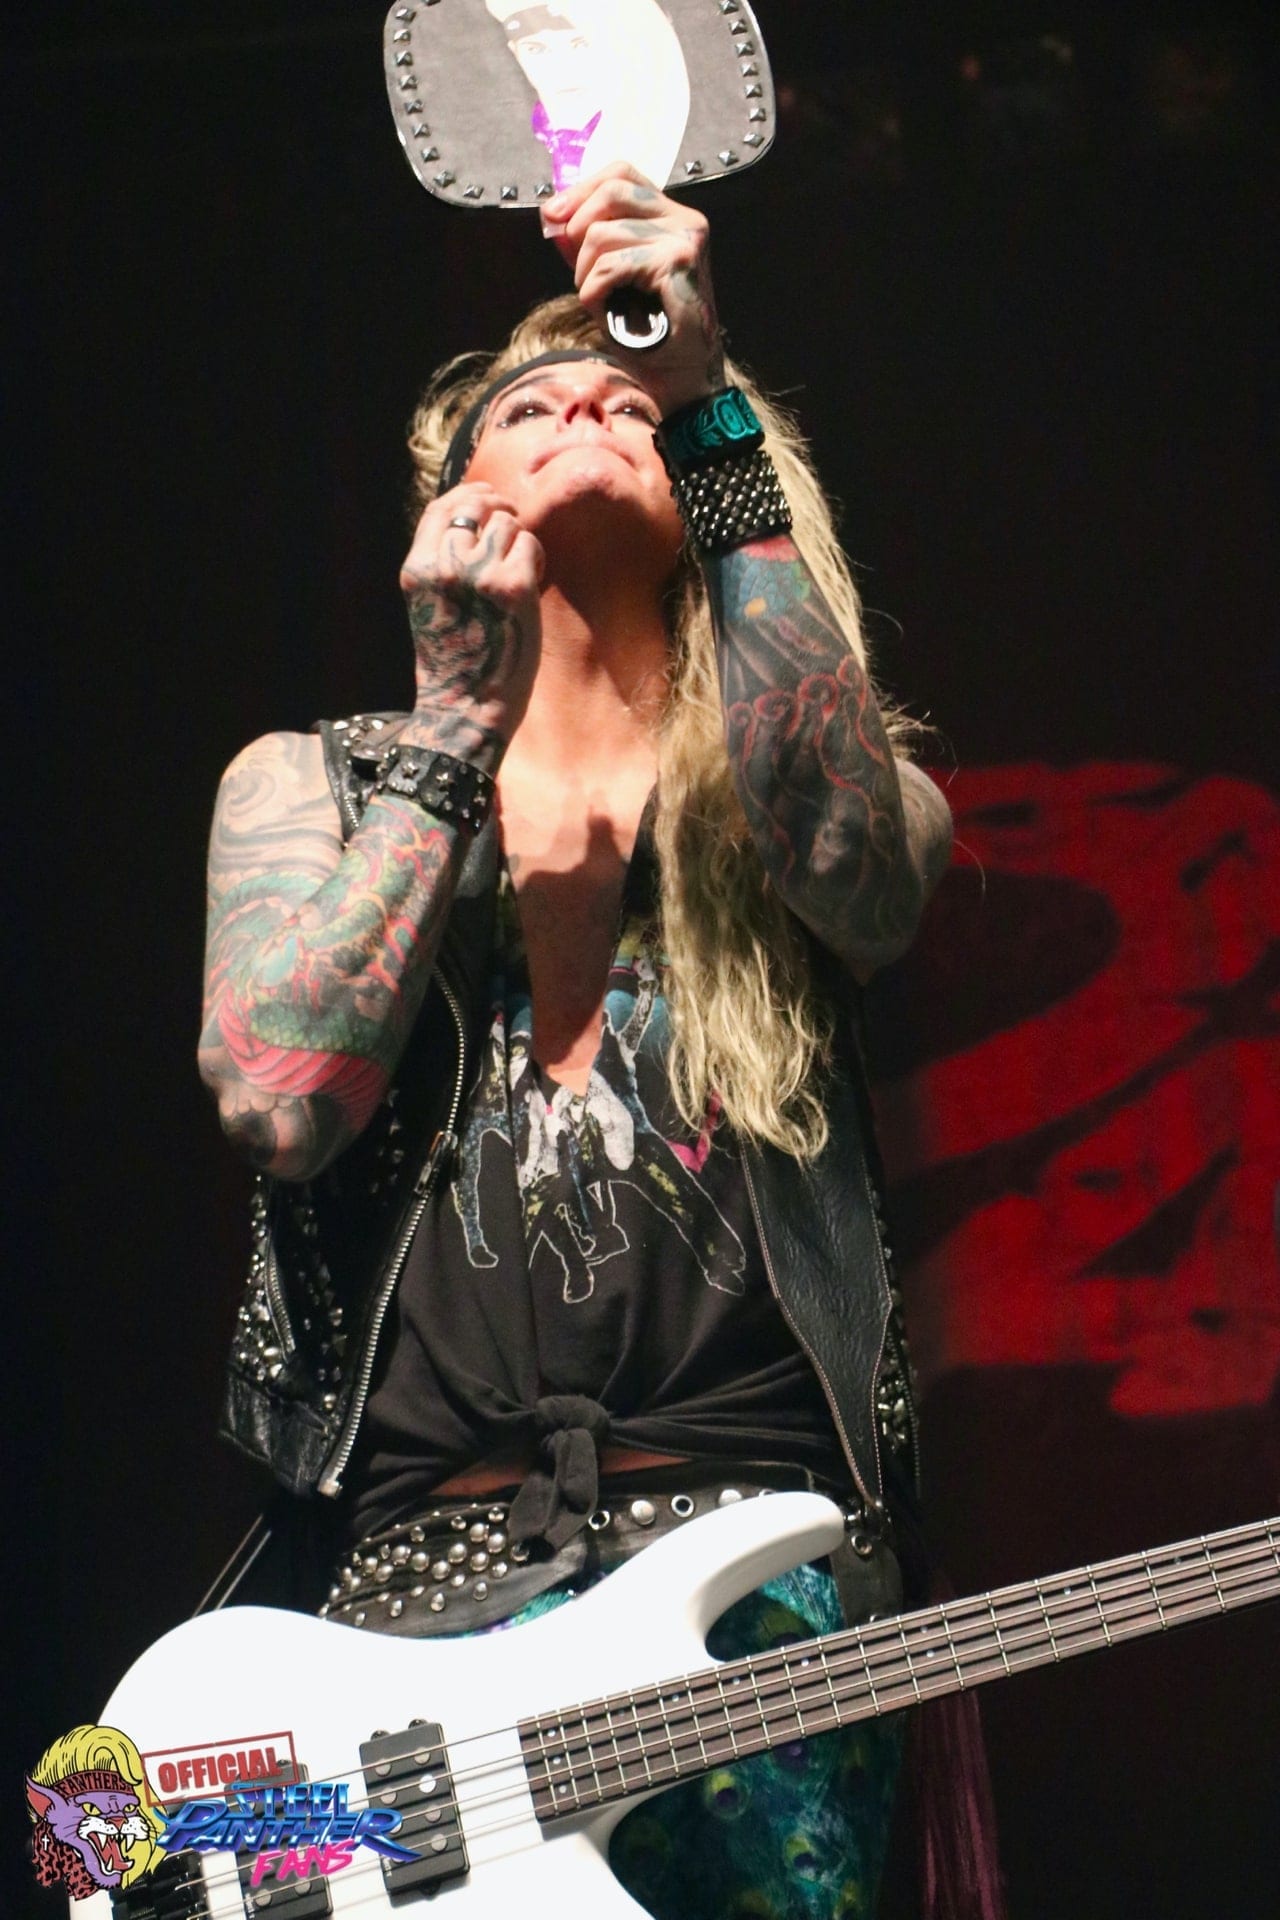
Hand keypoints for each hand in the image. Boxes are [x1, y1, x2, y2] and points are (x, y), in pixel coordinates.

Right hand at [399, 483, 543, 767]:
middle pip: (477, 507)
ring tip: (518, 572)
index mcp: (417, 569)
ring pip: (507, 524)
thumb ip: (443, 563)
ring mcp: (478, 574)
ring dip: (519, 540)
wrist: (465, 708)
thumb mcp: (431, 604)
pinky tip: (530, 585)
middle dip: (500, 511)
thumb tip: (476, 517)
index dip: (470, 495)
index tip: (490, 499)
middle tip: (513, 525)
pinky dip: (535, 559)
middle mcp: (443, 565)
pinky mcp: (511, 586)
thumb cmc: (455, 662)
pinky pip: (530, 546)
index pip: (440, 508)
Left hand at [541, 163, 724, 414]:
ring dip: (585, 272)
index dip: (581, 189)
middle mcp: (685, 219)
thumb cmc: (648, 334)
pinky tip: (604, 310)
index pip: (621, 174)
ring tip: (598, 300)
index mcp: (672, 216)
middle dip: (578, 229)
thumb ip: (585, 243)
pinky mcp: (678, 262)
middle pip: (612, 191)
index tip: (552, 215)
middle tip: (577, 271)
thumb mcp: (609, 278)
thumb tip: (551, 213)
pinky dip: (595, 290)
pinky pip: (612, 265)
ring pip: (604, 233)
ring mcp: (685, 238)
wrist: (681, 378)